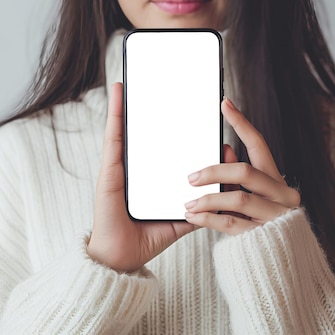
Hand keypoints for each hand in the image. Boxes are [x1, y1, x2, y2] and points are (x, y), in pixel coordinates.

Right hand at [87, 83, 196, 272]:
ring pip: (132, 126)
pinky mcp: (111, 167)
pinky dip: (116, 110)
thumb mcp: (182, 221)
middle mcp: (141, 168)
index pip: (174, 150)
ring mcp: (125, 165)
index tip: (210, 122)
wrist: (121, 258)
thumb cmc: (147, 240)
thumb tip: (222, 197)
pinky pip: (115, 134)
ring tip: (145, 76)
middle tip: (179, 88)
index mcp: (157, 178)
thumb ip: (201, 209)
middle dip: (165, 112)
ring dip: (136, 100)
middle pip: (155, 135)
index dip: (190, 136)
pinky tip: (120, 90)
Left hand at [184, 98, 300, 234]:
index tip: (224, 104)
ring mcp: (274, 216)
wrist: (272, 263)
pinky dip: (209, 219)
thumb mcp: (247, 194)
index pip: (259, 144)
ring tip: (187, 201)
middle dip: (214, 170)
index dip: (241, 123)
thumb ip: (236, 175)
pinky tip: (192, 216)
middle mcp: (282, 194)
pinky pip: (231, 223)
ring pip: (239, 198)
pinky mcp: (262, 236)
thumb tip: (223, 149)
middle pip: (246, 171)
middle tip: (190, 176)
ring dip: (208, 198)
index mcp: (276, 179)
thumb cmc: (255, 222)